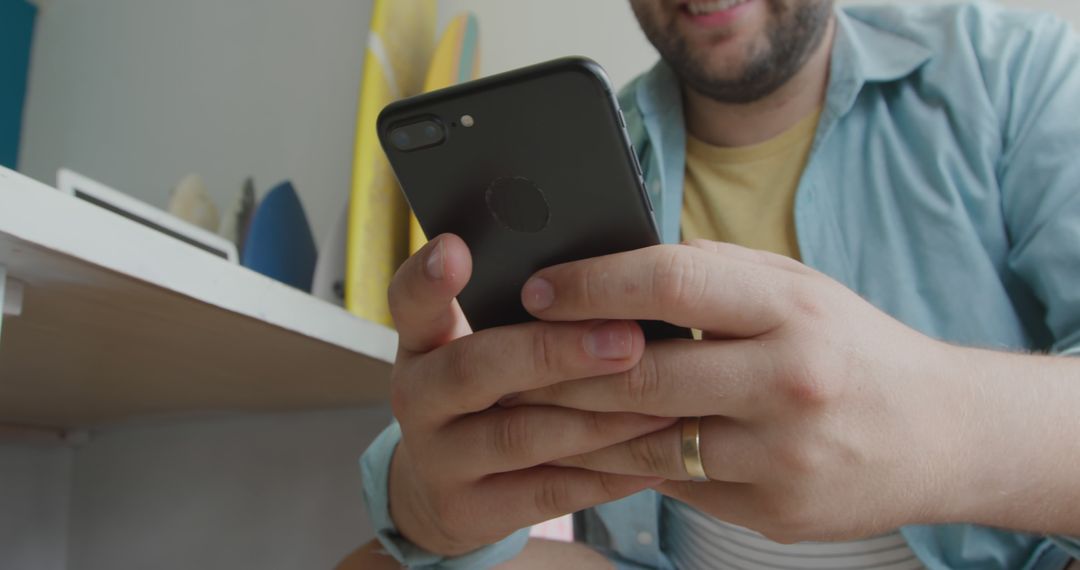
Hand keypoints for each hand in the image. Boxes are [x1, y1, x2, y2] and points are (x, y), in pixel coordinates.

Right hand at [385, 234, 675, 556]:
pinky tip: (651, 461)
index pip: (410, 301)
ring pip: (519, 436)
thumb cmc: (486, 393)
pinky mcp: (472, 509)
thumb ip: (519, 314)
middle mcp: (419, 397)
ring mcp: (439, 458)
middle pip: (475, 367)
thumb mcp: (478, 346)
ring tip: (661, 402)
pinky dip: (603, 476)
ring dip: (597, 419)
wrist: (443, 490)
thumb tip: (611, 276)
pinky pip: (546, 492)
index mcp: (423, 341)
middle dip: (555, 352)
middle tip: (628, 339)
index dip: (428, 277)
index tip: (456, 248)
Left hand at [506, 240, 974, 542]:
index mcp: (793, 309)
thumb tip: (616, 265)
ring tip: (528, 404)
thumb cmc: (852, 347)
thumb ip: (713, 274)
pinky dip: (627, 466)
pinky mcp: (775, 512)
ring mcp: (783, 456)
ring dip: (578, 425)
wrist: (939, 433)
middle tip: (505, 355)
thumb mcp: (797, 289)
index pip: (670, 281)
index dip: (593, 283)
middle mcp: (789, 382)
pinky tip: (590, 449)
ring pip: (647, 444)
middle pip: (641, 375)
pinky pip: (676, 488)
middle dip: (558, 366)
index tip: (539, 287)